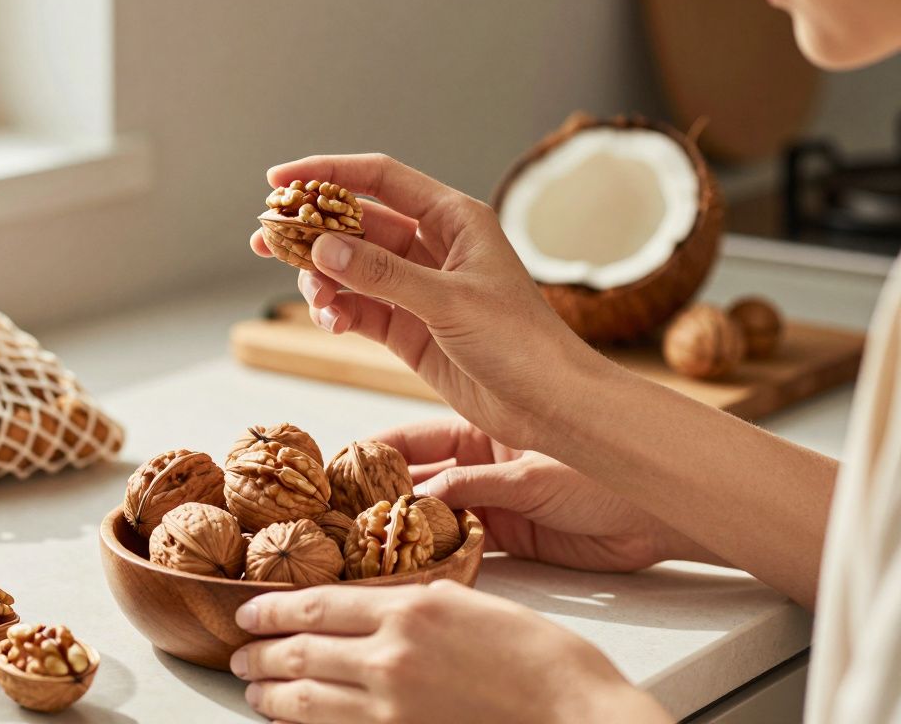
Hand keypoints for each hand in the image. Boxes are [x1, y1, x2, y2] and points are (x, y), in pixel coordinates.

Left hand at [232, 582, 668, 723]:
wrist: (572, 710)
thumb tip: (362, 606)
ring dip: (269, 694)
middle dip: (259, 654)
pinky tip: (290, 722)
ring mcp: (390, 707)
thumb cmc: (535, 655)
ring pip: (304, 699)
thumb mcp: (466, 602)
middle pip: (298, 652)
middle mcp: (388, 656)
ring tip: (253, 691)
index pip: (313, 605)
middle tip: (239, 656)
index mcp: (405, 608)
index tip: (248, 613)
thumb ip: (408, 601)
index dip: (270, 610)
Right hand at [251, 154, 592, 448]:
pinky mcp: (409, 328)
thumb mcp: (449, 302)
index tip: (278, 179)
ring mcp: (418, 288)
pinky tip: (331, 323)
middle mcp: (433, 247)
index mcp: (454, 219)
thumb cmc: (521, 343)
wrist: (549, 405)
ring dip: (322, 280)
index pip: (379, 179)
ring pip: (350, 269)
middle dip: (310, 231)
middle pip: (356, 224)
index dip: (327, 173)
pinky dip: (338, 313)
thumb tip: (322, 246)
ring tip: (314, 300)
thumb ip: (383, 275)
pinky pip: (359, 308)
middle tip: (264, 239)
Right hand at [374, 418, 722, 571]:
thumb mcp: (529, 475)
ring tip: (366, 544)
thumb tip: (420, 497)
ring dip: (404, 530)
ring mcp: (489, 503)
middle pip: (416, 480)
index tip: (342, 467)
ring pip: (432, 516)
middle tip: (343, 515)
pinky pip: (458, 547)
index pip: (413, 439)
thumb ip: (474, 486)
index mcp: (481, 430)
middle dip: (381, 496)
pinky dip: (435, 556)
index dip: (377, 453)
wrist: (653, 514)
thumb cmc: (602, 473)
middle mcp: (479, 465)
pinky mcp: (505, 540)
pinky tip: (408, 565)